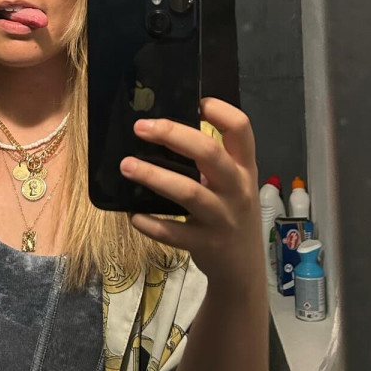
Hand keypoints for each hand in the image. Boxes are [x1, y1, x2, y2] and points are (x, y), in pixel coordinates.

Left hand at [120, 97, 262, 293]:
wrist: (242, 269)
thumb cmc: (230, 215)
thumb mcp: (232, 185)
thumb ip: (209, 163)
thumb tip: (163, 133)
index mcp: (243, 168)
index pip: (241, 129)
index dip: (220, 110)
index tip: (195, 102)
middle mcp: (237, 189)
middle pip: (210, 153)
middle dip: (174, 135)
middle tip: (141, 127)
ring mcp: (222, 217)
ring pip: (189, 192)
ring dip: (154, 176)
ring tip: (126, 165)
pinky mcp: (205, 243)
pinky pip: (174, 232)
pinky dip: (151, 223)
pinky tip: (132, 215)